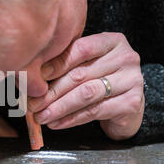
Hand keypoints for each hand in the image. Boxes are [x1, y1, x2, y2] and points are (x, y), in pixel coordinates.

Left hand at [28, 32, 144, 139]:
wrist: (127, 105)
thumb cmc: (100, 81)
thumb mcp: (85, 66)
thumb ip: (64, 65)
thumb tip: (32, 77)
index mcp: (111, 41)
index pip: (80, 49)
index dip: (55, 64)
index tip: (36, 78)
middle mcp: (126, 57)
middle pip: (80, 74)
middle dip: (52, 91)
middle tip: (33, 103)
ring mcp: (132, 80)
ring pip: (86, 93)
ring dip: (59, 107)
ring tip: (41, 115)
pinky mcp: (131, 103)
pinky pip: (94, 111)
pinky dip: (71, 118)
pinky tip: (56, 123)